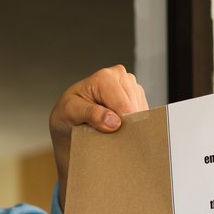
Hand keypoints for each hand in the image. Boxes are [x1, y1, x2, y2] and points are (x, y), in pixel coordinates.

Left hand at [50, 64, 147, 207]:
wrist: (70, 120)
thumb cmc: (68, 114)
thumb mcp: (70, 112)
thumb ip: (91, 114)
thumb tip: (113, 122)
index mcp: (104, 77)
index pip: (123, 105)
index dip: (121, 124)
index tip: (114, 137)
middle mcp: (120, 76)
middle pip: (135, 109)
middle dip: (126, 126)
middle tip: (111, 136)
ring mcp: (131, 86)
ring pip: (143, 113)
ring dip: (131, 127)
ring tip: (113, 131)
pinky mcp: (138, 97)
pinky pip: (145, 116)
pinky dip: (135, 126)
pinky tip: (122, 129)